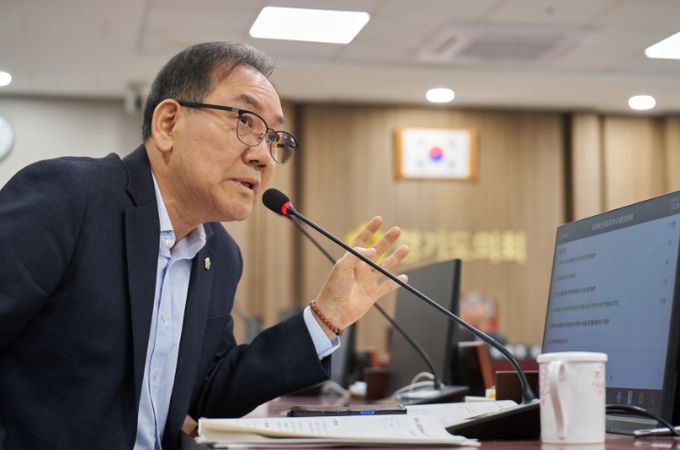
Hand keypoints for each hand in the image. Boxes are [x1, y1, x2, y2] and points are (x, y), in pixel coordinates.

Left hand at [313, 216, 408, 337]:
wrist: (333, 312)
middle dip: (387, 240)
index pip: (362, 241)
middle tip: (398, 230)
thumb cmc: (334, 288)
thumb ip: (356, 255)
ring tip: (405, 248)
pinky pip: (387, 286)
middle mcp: (360, 269)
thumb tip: (373, 250)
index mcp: (351, 260)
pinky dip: (396, 282)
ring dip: (395, 258)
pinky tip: (405, 277)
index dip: (370, 230)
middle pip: (377, 251)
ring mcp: (367, 281)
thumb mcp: (341, 267)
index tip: (379, 219)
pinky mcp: (373, 294)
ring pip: (385, 267)